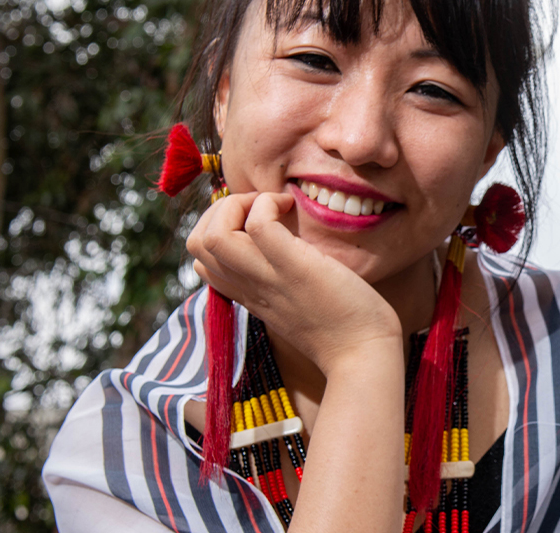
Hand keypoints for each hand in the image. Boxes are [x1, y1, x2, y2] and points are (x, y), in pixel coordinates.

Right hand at [185, 191, 404, 372]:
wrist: (364, 355)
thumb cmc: (343, 327)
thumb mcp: (297, 302)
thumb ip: (280, 280)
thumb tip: (284, 246)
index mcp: (248, 294)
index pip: (202, 262)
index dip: (217, 231)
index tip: (253, 223)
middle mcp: (248, 285)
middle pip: (195, 244)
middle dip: (218, 212)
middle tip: (258, 209)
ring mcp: (267, 277)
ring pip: (211, 236)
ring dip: (234, 206)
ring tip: (269, 205)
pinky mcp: (292, 266)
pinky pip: (257, 225)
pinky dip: (266, 204)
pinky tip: (289, 206)